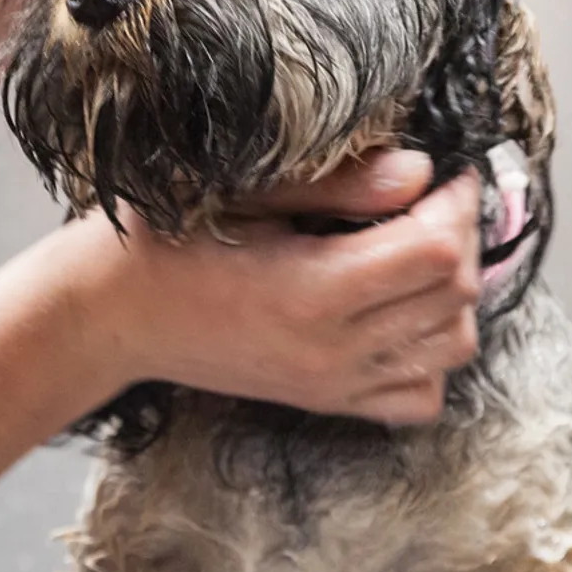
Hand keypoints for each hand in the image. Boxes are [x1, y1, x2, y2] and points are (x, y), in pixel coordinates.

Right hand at [51, 150, 482, 423]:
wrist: (110, 315)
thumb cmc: (165, 239)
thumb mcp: (245, 193)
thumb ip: (338, 186)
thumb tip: (420, 172)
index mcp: (313, 290)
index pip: (436, 251)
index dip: (456, 203)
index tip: (444, 170)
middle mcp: (333, 349)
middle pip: (455, 298)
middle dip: (461, 238)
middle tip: (431, 200)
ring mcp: (333, 383)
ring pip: (451, 349)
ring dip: (454, 296)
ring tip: (419, 251)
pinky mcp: (326, 401)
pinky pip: (419, 397)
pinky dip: (430, 356)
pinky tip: (401, 313)